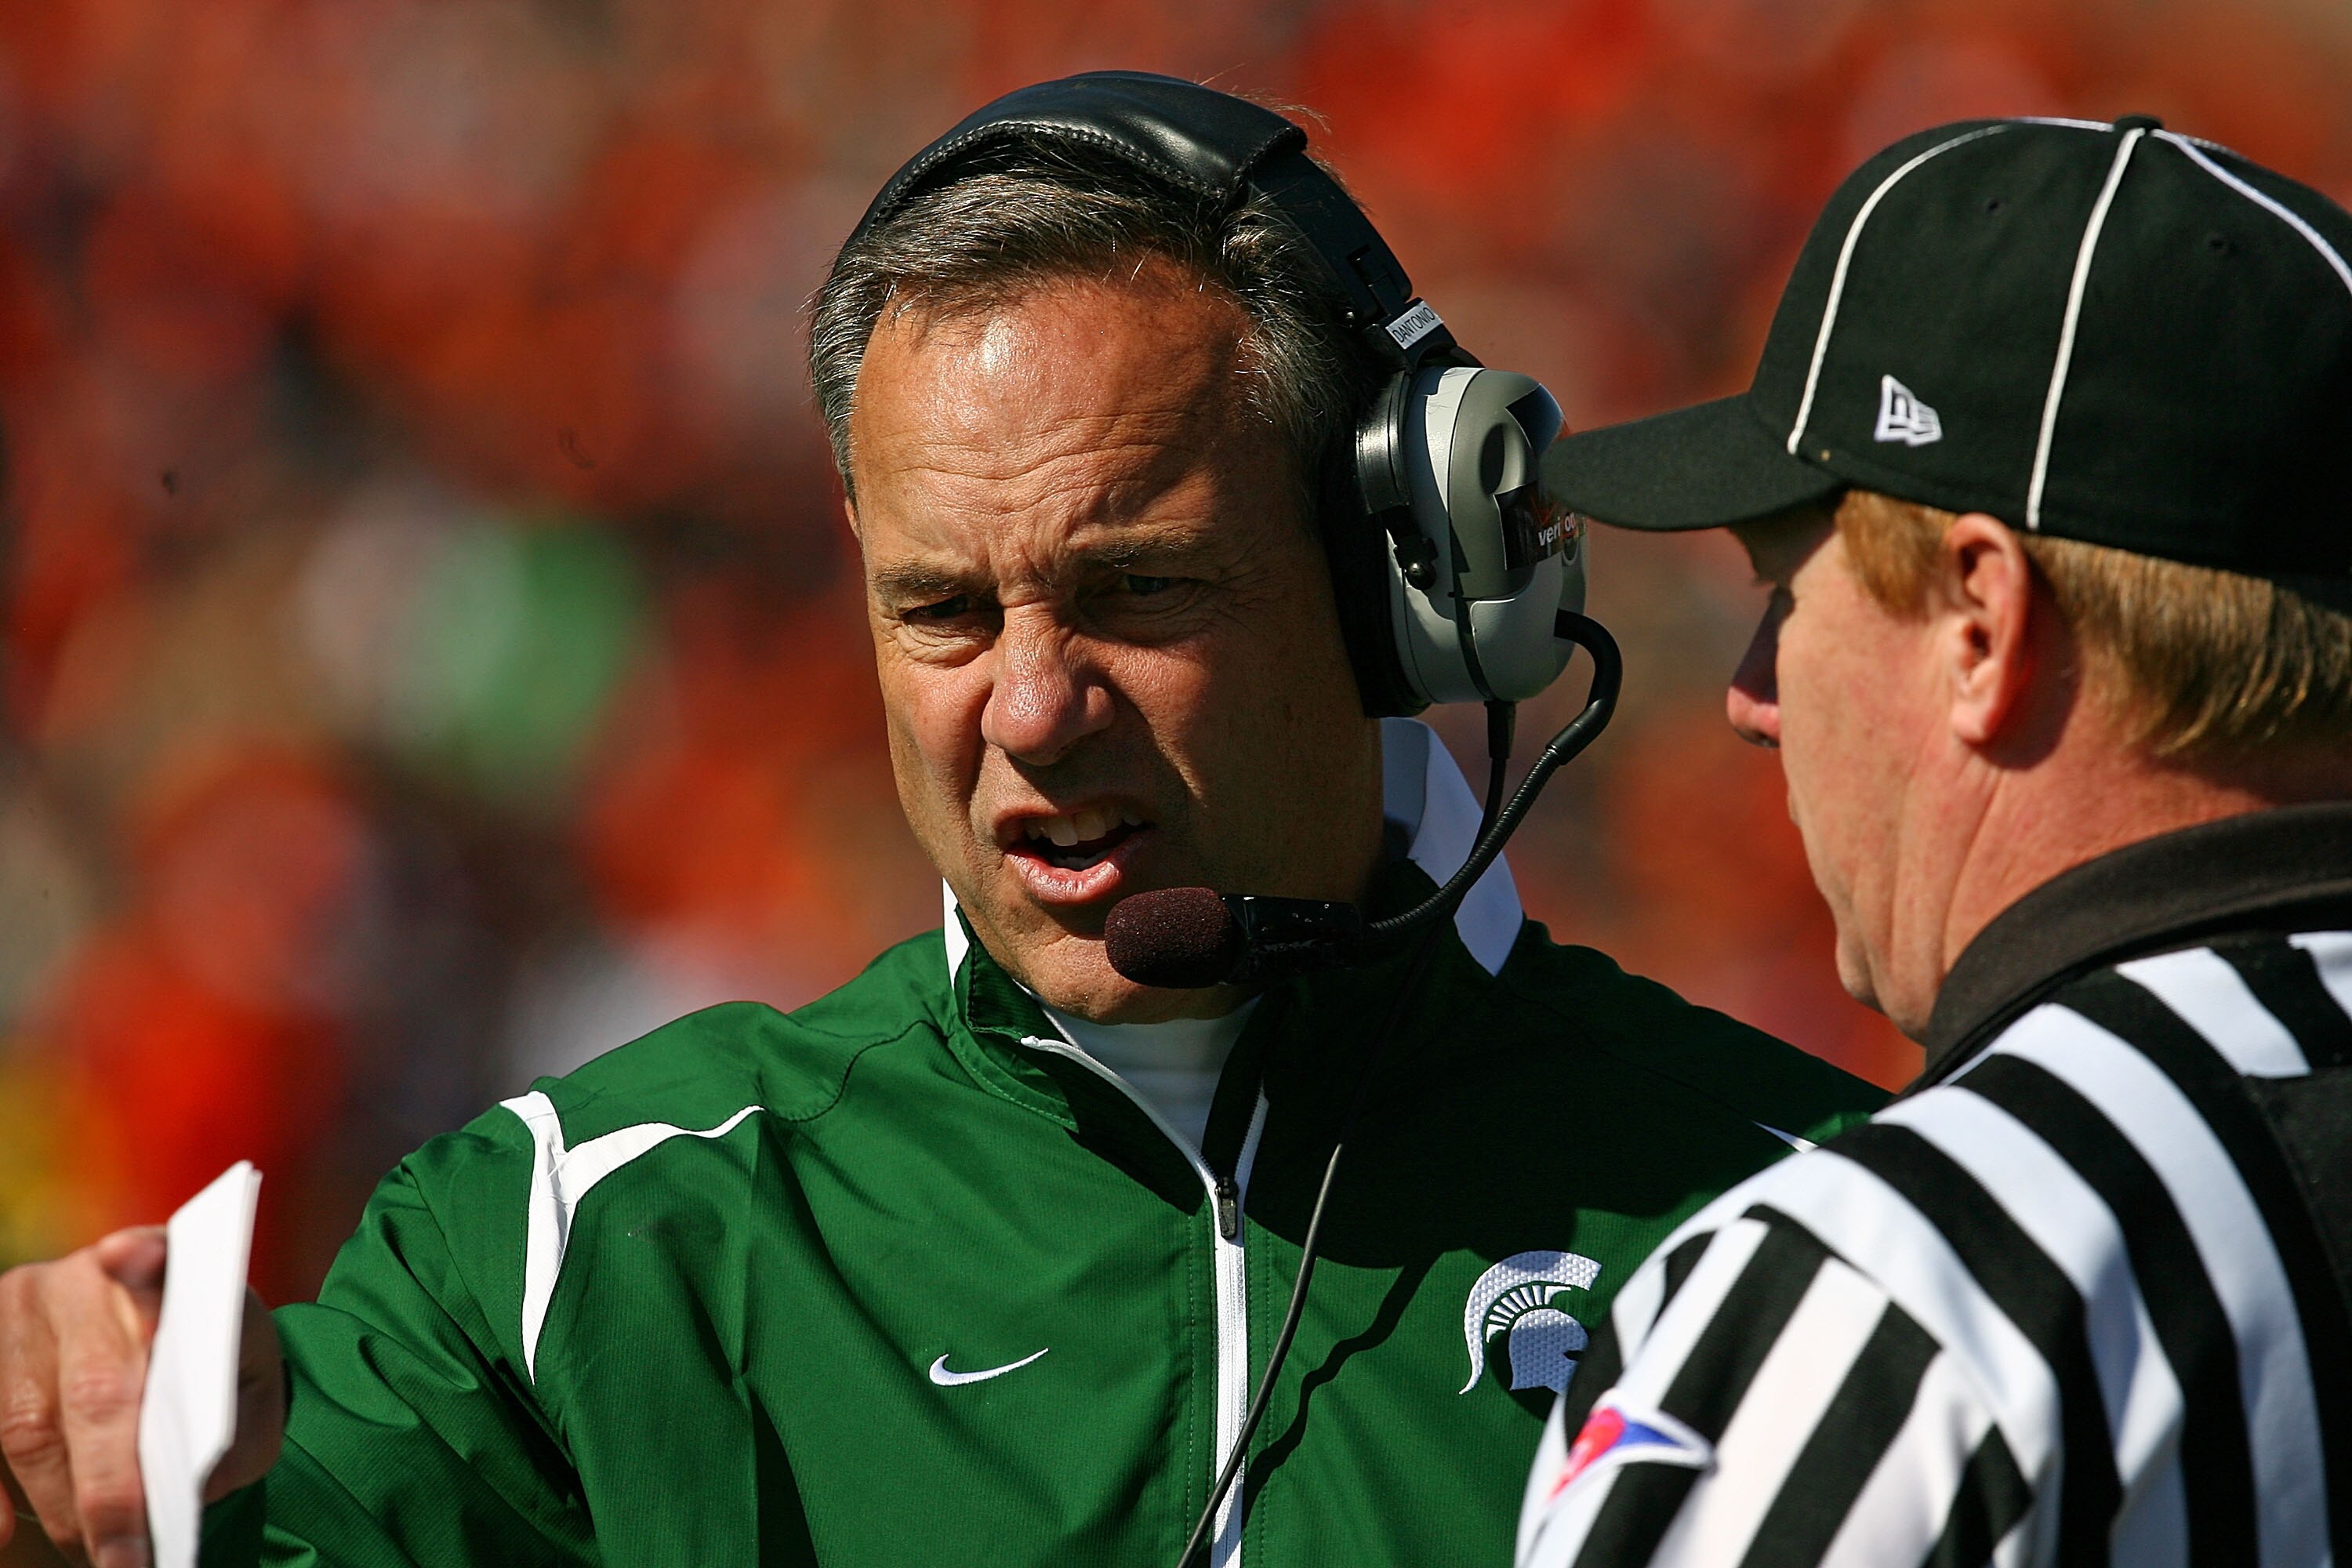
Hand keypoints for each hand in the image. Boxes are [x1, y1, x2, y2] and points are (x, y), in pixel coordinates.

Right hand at [0, 1228, 282, 1566]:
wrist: (169, 1329)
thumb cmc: (212, 1363)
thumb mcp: (251, 1388)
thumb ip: (240, 1431)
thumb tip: (197, 1487)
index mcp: (174, 1269)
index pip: (162, 1258)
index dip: (144, 1261)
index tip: (128, 1254)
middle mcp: (89, 1280)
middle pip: (95, 1388)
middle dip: (111, 1488)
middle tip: (128, 1556)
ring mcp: (25, 1311)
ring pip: (30, 1423)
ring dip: (62, 1502)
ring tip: (103, 1551)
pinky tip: (3, 1532)